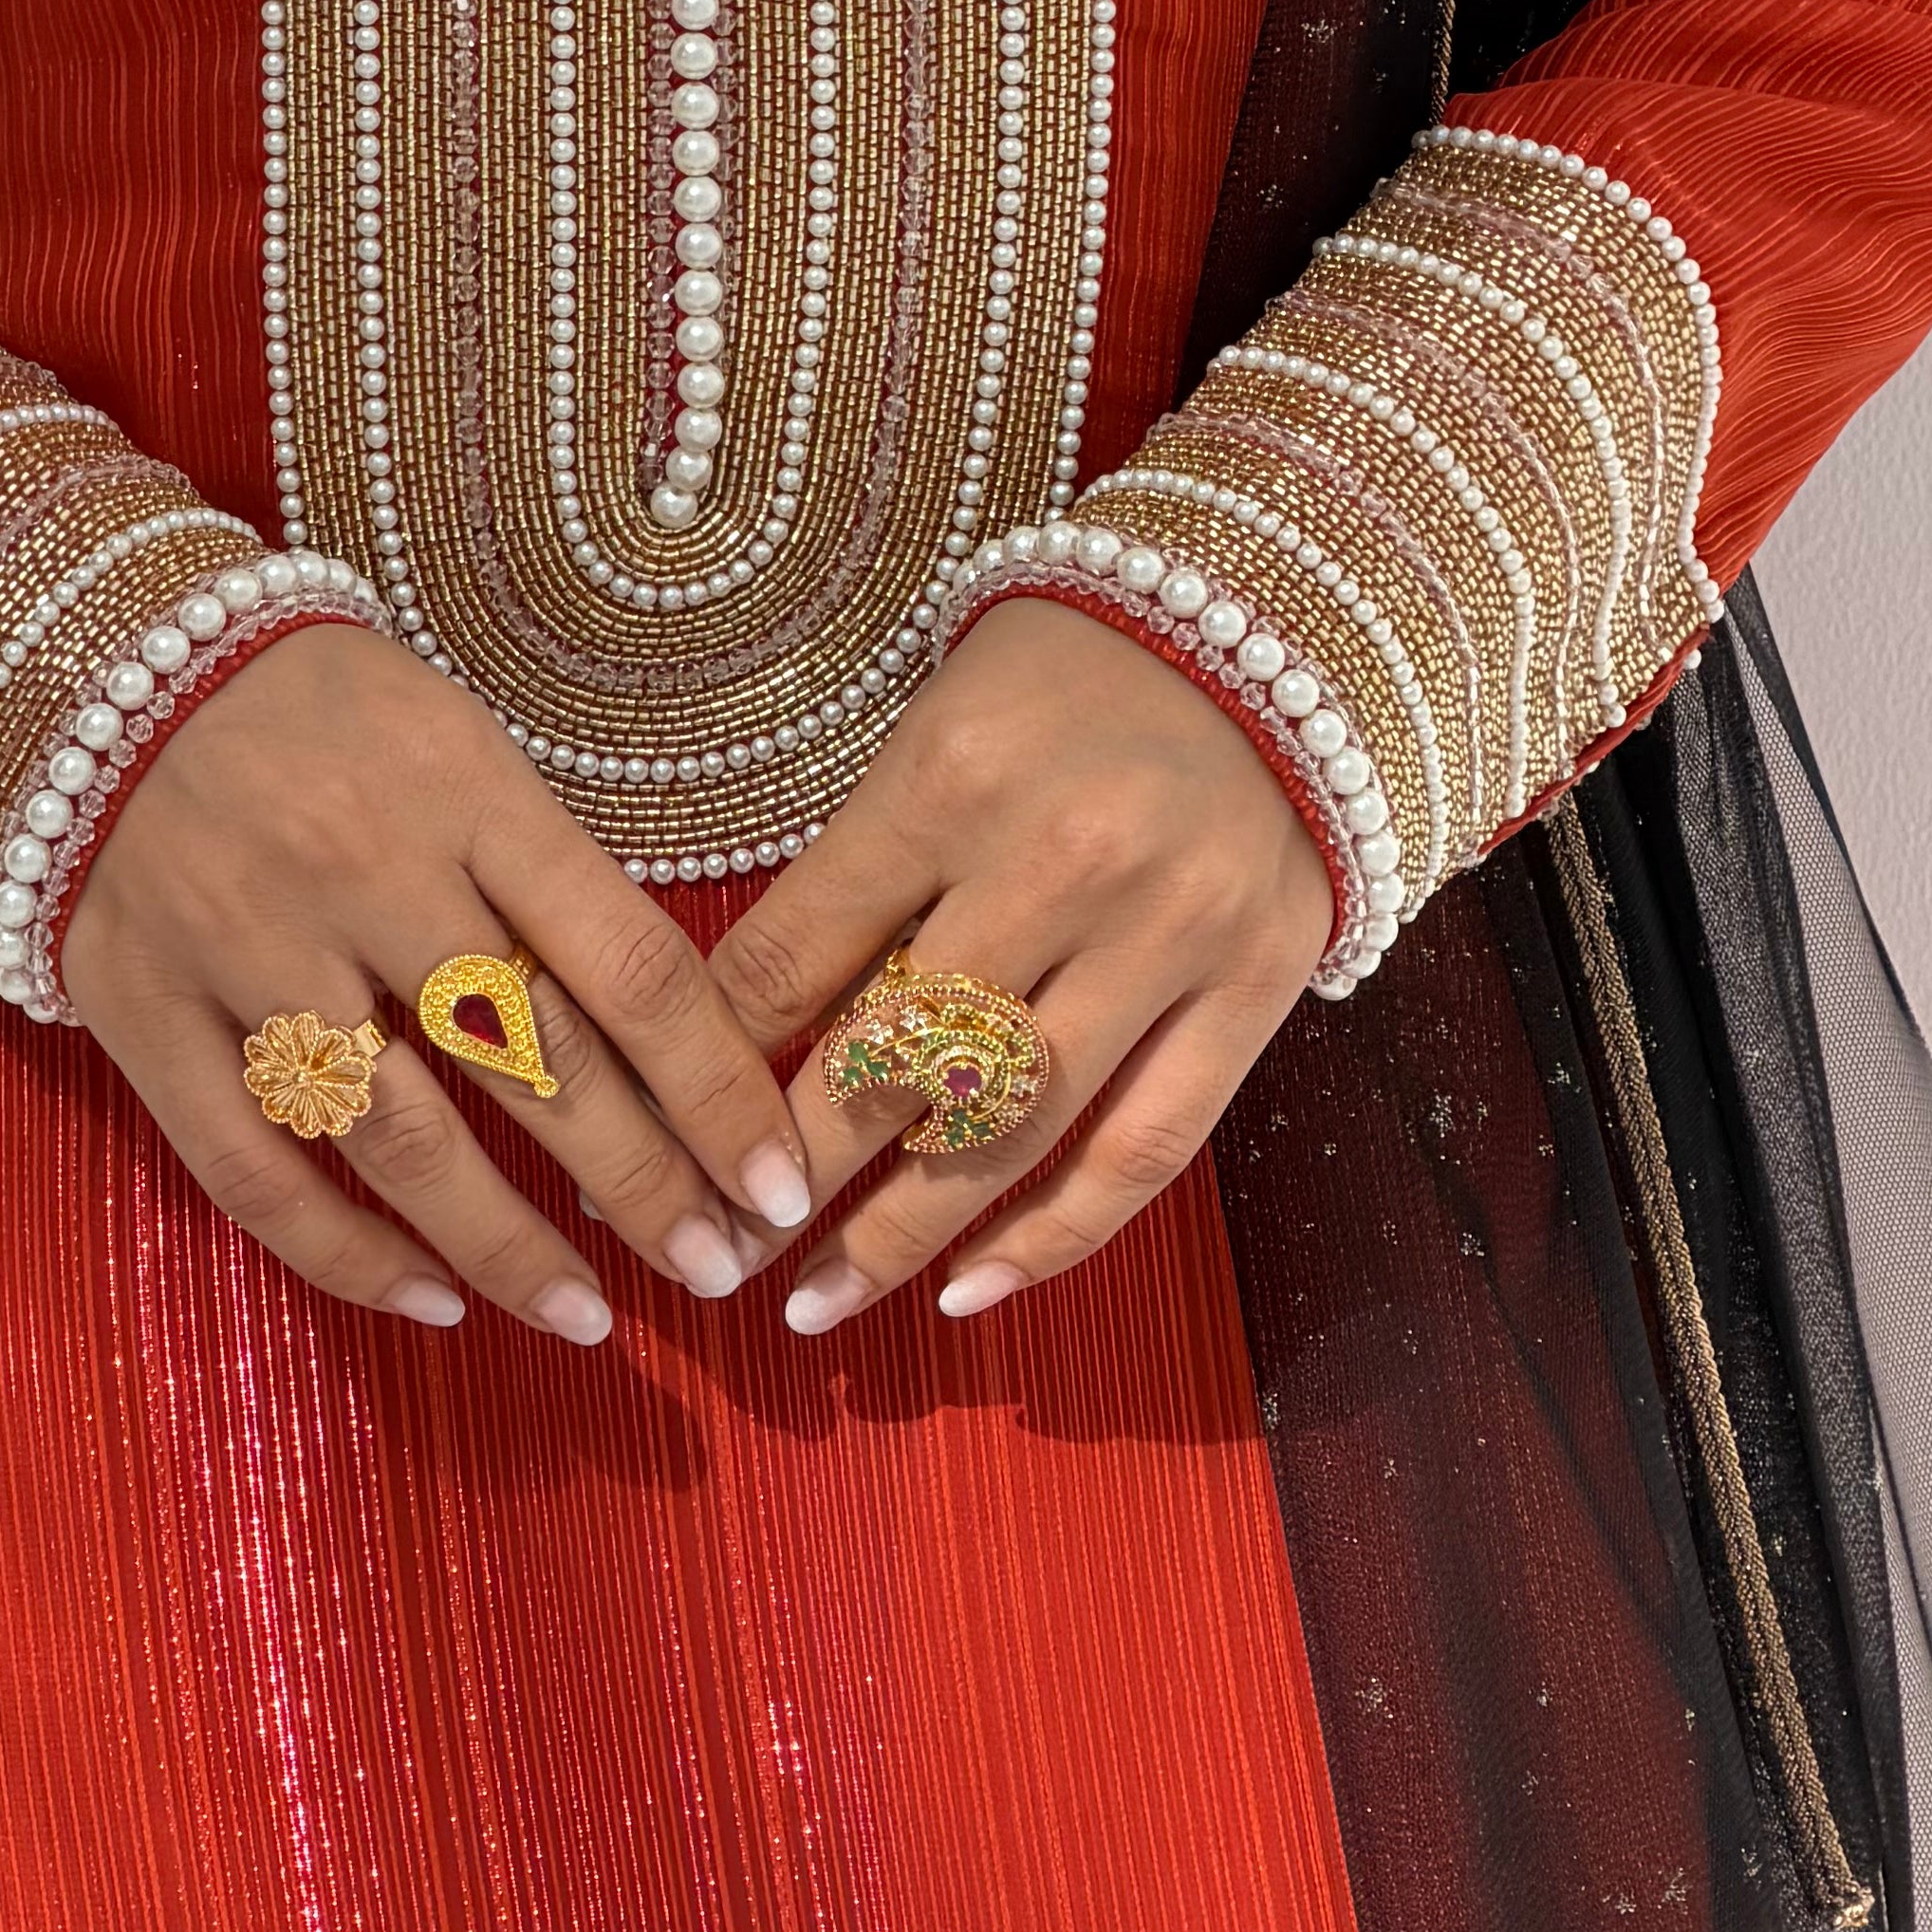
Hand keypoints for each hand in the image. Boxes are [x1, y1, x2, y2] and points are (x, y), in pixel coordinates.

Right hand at [62, 611, 816, 1339]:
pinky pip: (255, 1168)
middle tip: (719, 1269)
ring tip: (588, 1315)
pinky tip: (431, 1302)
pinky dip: (347, 1253)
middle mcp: (362, 871)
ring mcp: (246, 948)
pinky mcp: (148, 1013)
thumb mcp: (456, 742)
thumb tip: (670, 1038)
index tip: (780, 1178)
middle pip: (533, 1063)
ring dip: (508, 1245)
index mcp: (463, 790)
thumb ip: (545, 875)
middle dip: (643, 1185)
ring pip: (400, 1137)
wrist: (96, 664)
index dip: (715, 1089)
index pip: (626, 964)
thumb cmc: (316, 712)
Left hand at [707, 593, 1333, 1332]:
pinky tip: (969, 1291)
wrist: (1267, 632)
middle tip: (718, 1249)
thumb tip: (740, 1037)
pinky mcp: (1254, 985)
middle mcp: (1063, 859)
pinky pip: (1145, 1150)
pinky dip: (1054, 1238)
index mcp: (950, 778)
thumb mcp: (929, 736)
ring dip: (902, 1235)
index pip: (799, 955)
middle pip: (896, 1059)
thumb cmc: (1064, 683)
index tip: (664, 1146)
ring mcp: (1168, 931)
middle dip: (794, 1172)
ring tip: (819, 1299)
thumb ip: (855, 877)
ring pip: (1012, 1128)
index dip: (719, 1068)